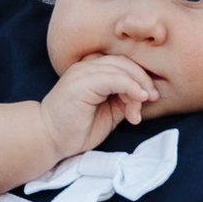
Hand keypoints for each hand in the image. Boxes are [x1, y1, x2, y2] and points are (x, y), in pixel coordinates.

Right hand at [37, 51, 156, 161]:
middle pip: (124, 62)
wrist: (50, 139)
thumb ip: (124, 101)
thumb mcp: (109, 112)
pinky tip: (138, 98)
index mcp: (92, 70)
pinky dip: (130, 86)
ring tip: (142, 104)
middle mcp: (87, 66)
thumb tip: (144, 96)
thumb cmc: (76, 128)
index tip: (151, 96)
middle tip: (153, 98)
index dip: (140, 77)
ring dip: (138, 86)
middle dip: (143, 80)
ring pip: (121, 68)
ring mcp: (83, 72)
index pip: (123, 64)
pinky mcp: (82, 81)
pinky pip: (114, 78)